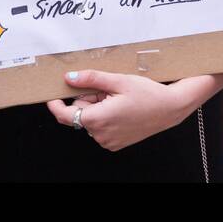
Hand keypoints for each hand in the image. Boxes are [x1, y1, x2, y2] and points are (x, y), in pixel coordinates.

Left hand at [46, 70, 201, 151]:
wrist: (170, 108)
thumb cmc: (148, 94)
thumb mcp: (119, 81)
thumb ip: (91, 79)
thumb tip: (69, 78)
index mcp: (98, 119)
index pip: (65, 115)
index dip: (56, 105)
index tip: (52, 97)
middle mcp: (100, 134)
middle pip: (81, 114)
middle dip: (89, 100)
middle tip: (108, 90)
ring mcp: (108, 141)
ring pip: (92, 120)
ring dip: (99, 108)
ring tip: (119, 100)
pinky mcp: (115, 143)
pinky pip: (102, 129)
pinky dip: (107, 117)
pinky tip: (122, 109)